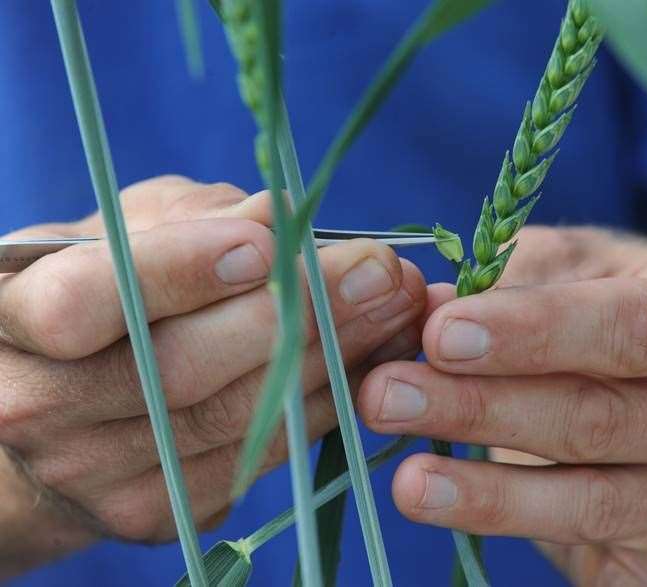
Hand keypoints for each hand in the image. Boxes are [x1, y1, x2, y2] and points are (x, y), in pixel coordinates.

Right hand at [0, 176, 425, 577]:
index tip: (266, 242)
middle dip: (293, 314)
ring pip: (233, 420)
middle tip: (378, 270)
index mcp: (12, 322)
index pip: (83, 304)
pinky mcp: (155, 511)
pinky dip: (322, 405)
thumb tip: (283, 215)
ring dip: (329, 359)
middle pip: (178, 372)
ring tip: (397, 306)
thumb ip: (190, 222)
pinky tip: (369, 360)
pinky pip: (257, 457)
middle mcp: (42, 410)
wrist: (57, 411)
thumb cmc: (94, 296)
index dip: (179, 273)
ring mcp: (98, 475)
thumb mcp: (119, 236)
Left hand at [357, 226, 646, 585]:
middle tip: (386, 396)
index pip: (626, 326)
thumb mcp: (574, 263)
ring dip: (489, 494)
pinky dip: (549, 575)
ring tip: (407, 482)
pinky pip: (610, 582)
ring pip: (587, 501)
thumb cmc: (607, 301)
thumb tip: (426, 313)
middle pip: (594, 419)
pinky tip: (475, 547)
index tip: (440, 333)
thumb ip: (508, 279)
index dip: (532, 332)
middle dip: (481, 410)